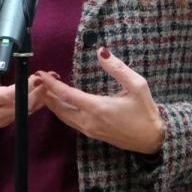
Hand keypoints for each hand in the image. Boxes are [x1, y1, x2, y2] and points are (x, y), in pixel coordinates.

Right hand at [0, 52, 45, 137]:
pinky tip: (39, 97)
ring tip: (49, 85)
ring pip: (23, 112)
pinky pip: (19, 116)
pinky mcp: (0, 124)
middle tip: (51, 78)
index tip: (38, 77)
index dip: (26, 88)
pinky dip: (31, 106)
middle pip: (22, 106)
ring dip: (37, 99)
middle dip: (39, 92)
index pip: (10, 95)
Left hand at [37, 47, 163, 154]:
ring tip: (46, 88)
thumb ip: (118, 68)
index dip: (51, 84)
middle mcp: (90, 121)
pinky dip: (61, 110)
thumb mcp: (137, 85)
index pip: (67, 95)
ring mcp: (89, 130)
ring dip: (53, 103)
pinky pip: (70, 122)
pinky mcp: (92, 134)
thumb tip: (101, 52)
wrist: (151, 140)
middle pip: (59, 108)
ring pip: (63, 117)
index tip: (41, 73)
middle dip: (47, 94)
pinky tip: (61, 102)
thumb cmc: (145, 111)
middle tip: (40, 79)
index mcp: (98, 108)